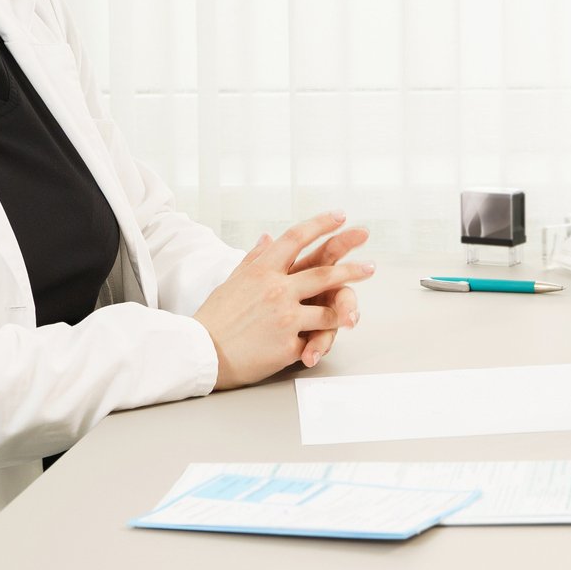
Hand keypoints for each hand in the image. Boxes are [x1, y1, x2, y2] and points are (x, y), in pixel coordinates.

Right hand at [192, 211, 375, 389]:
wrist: (200, 353)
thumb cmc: (215, 317)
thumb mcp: (232, 281)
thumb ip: (254, 259)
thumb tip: (267, 238)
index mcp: (262, 270)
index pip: (296, 237)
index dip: (321, 224)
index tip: (340, 216)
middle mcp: (277, 289)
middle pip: (325, 273)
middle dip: (352, 269)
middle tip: (370, 266)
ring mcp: (285, 317)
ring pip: (329, 311)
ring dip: (346, 311)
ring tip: (354, 312)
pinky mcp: (288, 344)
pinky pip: (313, 339)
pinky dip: (315, 342)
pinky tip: (320, 344)